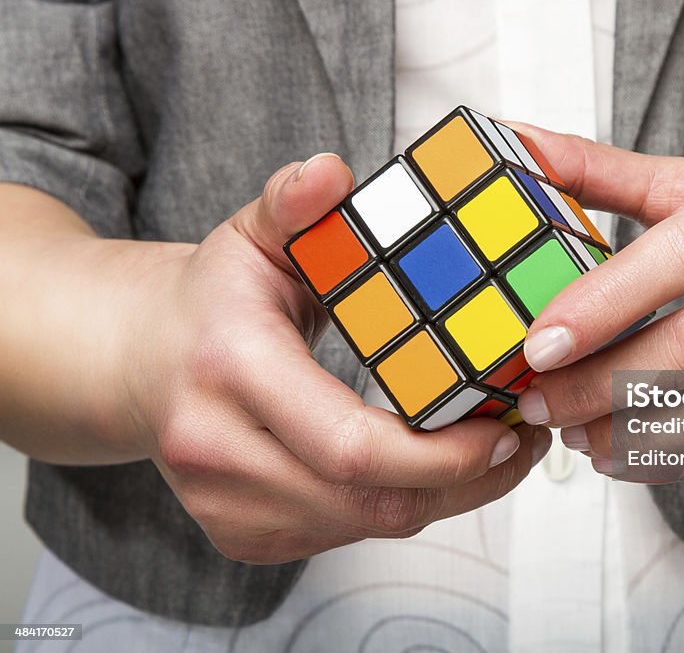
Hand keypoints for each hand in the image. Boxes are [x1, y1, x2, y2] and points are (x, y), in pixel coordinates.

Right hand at [120, 154, 549, 561]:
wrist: (140, 363)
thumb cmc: (212, 299)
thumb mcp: (253, 236)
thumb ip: (293, 203)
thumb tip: (329, 173)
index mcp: (229, 371)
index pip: (351, 445)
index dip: (441, 453)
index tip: (503, 430)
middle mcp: (217, 453)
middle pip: (368, 503)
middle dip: (462, 483)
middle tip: (519, 444)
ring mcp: (227, 506)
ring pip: (365, 527)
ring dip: (442, 498)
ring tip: (492, 455)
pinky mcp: (243, 535)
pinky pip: (344, 536)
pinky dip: (399, 507)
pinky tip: (431, 471)